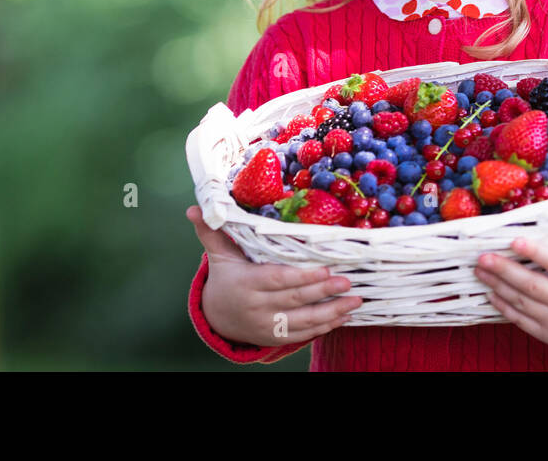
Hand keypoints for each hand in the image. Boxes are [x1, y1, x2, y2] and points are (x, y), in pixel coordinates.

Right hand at [186, 205, 361, 346]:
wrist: (218, 318)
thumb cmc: (227, 279)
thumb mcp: (219, 257)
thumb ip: (212, 233)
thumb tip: (192, 209)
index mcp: (246, 284)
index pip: (278, 280)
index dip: (302, 277)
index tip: (326, 270)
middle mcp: (257, 308)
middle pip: (295, 299)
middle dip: (324, 292)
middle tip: (348, 282)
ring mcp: (267, 326)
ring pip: (303, 321)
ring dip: (332, 313)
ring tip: (355, 302)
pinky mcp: (276, 338)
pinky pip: (303, 335)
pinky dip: (325, 328)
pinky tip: (344, 317)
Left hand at [474, 209, 547, 352]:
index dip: (535, 253)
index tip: (515, 241)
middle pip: (532, 284)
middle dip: (505, 270)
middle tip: (483, 257)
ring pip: (523, 302)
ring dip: (499, 286)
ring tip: (480, 271)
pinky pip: (523, 321)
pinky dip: (505, 308)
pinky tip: (491, 295)